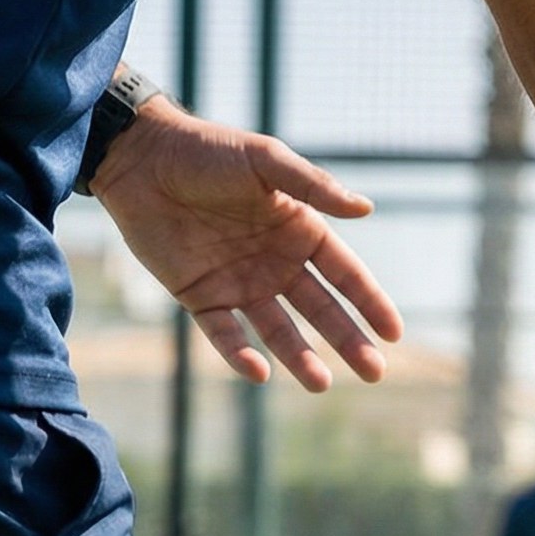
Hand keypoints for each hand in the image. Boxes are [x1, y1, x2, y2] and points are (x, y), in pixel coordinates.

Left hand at [88, 101, 403, 389]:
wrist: (140, 158)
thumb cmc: (207, 151)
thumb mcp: (265, 161)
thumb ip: (313, 186)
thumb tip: (366, 208)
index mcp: (301, 231)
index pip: (346, 275)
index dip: (371, 304)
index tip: (394, 334)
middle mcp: (276, 262)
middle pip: (321, 310)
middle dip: (349, 341)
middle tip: (374, 372)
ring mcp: (239, 282)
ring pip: (278, 330)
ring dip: (301, 357)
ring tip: (321, 384)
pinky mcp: (199, 295)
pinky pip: (224, 332)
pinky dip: (239, 354)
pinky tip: (258, 372)